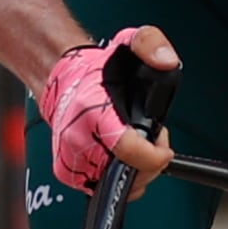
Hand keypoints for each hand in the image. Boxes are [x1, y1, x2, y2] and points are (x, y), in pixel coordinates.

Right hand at [39, 25, 178, 190]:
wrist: (60, 79)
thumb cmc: (97, 68)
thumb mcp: (128, 42)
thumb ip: (151, 43)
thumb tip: (167, 60)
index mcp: (90, 109)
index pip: (126, 149)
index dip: (153, 156)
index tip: (165, 150)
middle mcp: (76, 137)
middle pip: (126, 172)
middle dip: (150, 160)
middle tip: (153, 139)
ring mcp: (69, 158)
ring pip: (117, 184)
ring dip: (136, 169)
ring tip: (138, 144)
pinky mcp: (67, 172)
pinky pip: (103, 186)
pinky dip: (120, 175)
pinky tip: (123, 155)